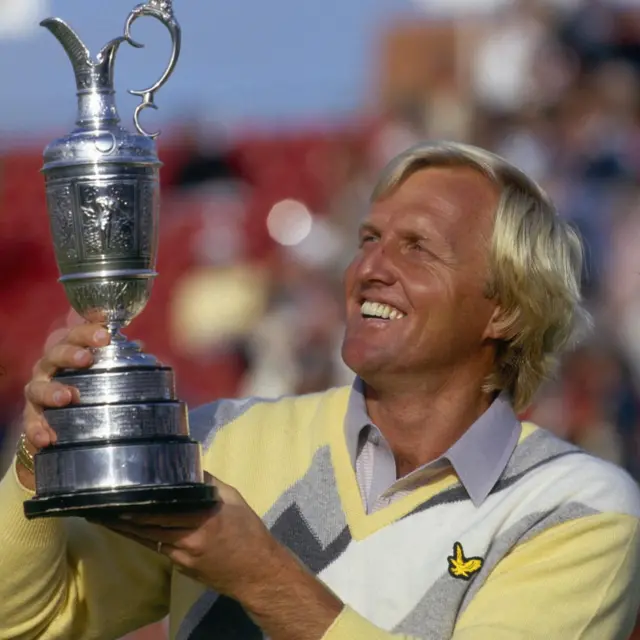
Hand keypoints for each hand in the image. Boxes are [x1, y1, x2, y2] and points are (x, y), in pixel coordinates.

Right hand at [19, 322, 110, 488]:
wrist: (63, 416)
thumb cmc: (90, 383)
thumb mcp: (107, 368)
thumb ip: (123, 357)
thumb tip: (142, 347)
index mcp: (70, 351)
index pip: (77, 335)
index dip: (89, 332)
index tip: (105, 336)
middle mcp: (51, 367)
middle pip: (55, 354)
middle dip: (69, 354)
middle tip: (86, 359)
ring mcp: (39, 390)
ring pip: (38, 387)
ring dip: (51, 391)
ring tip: (65, 397)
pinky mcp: (32, 416)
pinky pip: (31, 423)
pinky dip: (37, 430)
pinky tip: (47, 438)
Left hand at [95, 474, 281, 600]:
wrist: (257, 571)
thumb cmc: (249, 531)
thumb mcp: (234, 499)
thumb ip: (210, 484)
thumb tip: (190, 466)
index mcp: (203, 518)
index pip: (163, 510)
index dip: (139, 505)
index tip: (120, 496)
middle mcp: (189, 538)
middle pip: (148, 526)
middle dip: (122, 518)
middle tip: (99, 508)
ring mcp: (183, 556)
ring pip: (148, 539)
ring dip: (125, 530)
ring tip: (104, 519)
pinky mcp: (181, 567)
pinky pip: (159, 548)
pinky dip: (143, 538)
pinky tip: (130, 531)